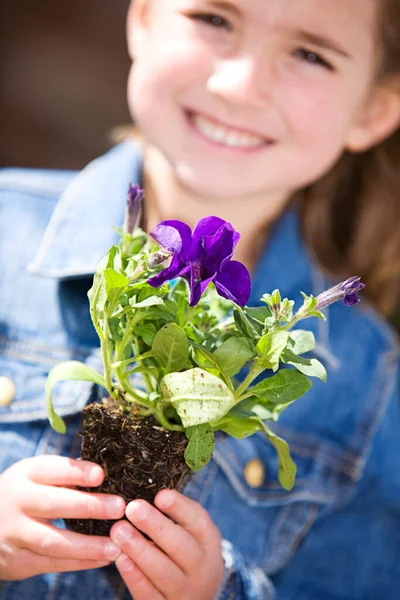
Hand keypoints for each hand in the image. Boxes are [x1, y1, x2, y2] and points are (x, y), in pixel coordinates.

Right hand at [0, 455, 125, 579]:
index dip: (77, 472)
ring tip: (116, 545)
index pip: (53, 469)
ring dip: (87, 545)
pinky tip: (104, 558)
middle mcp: (17, 502)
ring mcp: (15, 533)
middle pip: (53, 504)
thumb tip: (111, 472)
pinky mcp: (18, 561)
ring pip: (52, 541)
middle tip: (119, 507)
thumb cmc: (28, 493)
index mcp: (26, 474)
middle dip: (89, 506)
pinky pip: (52, 564)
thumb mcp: (38, 475)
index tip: (101, 475)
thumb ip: (67, 473)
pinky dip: (80, 563)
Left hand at [110, 489, 224, 599]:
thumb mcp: (192, 531)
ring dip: (139, 549)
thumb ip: (177, 513)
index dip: (179, 507)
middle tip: (133, 508)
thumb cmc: (186, 550)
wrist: (196, 595)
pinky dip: (133, 576)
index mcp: (209, 541)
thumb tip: (149, 486)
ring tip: (118, 530)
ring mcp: (185, 591)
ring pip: (163, 571)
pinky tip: (119, 558)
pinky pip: (148, 594)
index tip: (160, 495)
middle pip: (180, 546)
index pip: (198, 521)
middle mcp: (202, 567)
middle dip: (155, 526)